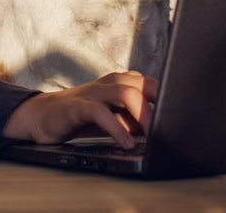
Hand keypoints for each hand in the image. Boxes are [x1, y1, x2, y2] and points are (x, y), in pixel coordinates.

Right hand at [1, 71, 157, 149]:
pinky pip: (99, 112)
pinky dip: (115, 127)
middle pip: (141, 84)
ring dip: (141, 111)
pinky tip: (125, 142)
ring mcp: (93, 92)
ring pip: (123, 92)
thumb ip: (135, 120)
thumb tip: (160, 129)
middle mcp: (109, 83)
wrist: (42, 115)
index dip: (168, 96)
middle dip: (159, 103)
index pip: (152, 84)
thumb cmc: (82, 117)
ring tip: (151, 132)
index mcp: (121, 82)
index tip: (183, 112)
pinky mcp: (77, 106)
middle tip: (169, 125)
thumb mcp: (114, 118)